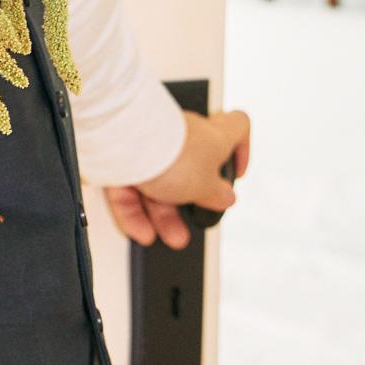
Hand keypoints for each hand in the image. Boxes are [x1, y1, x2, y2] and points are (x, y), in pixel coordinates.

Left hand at [104, 106, 250, 249]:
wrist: (125, 144)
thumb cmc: (173, 155)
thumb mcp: (207, 186)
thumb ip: (218, 194)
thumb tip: (226, 197)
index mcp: (214, 135)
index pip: (237, 126)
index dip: (241, 148)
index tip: (234, 172)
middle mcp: (183, 135)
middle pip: (192, 167)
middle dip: (191, 199)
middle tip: (195, 217)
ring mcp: (151, 143)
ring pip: (159, 181)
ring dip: (164, 214)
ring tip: (171, 237)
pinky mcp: (123, 155)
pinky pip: (132, 187)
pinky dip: (137, 211)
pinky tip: (142, 231)